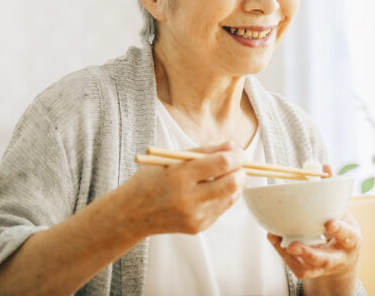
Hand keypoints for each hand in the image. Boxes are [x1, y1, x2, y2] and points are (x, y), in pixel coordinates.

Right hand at [124, 140, 247, 235]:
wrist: (132, 213)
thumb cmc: (152, 180)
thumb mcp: (173, 159)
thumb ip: (205, 151)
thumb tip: (234, 146)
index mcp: (180, 176)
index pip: (221, 164)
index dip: (237, 156)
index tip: (240, 152)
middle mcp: (189, 198)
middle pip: (232, 184)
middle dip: (242, 171)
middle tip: (240, 164)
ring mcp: (194, 216)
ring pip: (231, 197)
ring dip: (235, 184)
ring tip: (227, 175)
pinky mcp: (198, 227)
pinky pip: (221, 209)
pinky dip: (223, 196)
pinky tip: (213, 190)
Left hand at [266, 165, 361, 290]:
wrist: (344, 258)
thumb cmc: (342, 229)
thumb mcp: (342, 212)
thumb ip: (333, 191)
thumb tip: (324, 166)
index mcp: (351, 240)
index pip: (347, 236)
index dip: (339, 230)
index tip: (329, 222)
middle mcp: (338, 257)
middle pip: (324, 260)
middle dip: (308, 253)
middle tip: (292, 244)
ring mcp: (323, 268)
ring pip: (307, 269)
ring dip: (289, 256)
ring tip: (276, 239)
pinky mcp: (310, 272)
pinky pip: (296, 267)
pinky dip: (283, 254)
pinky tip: (274, 238)